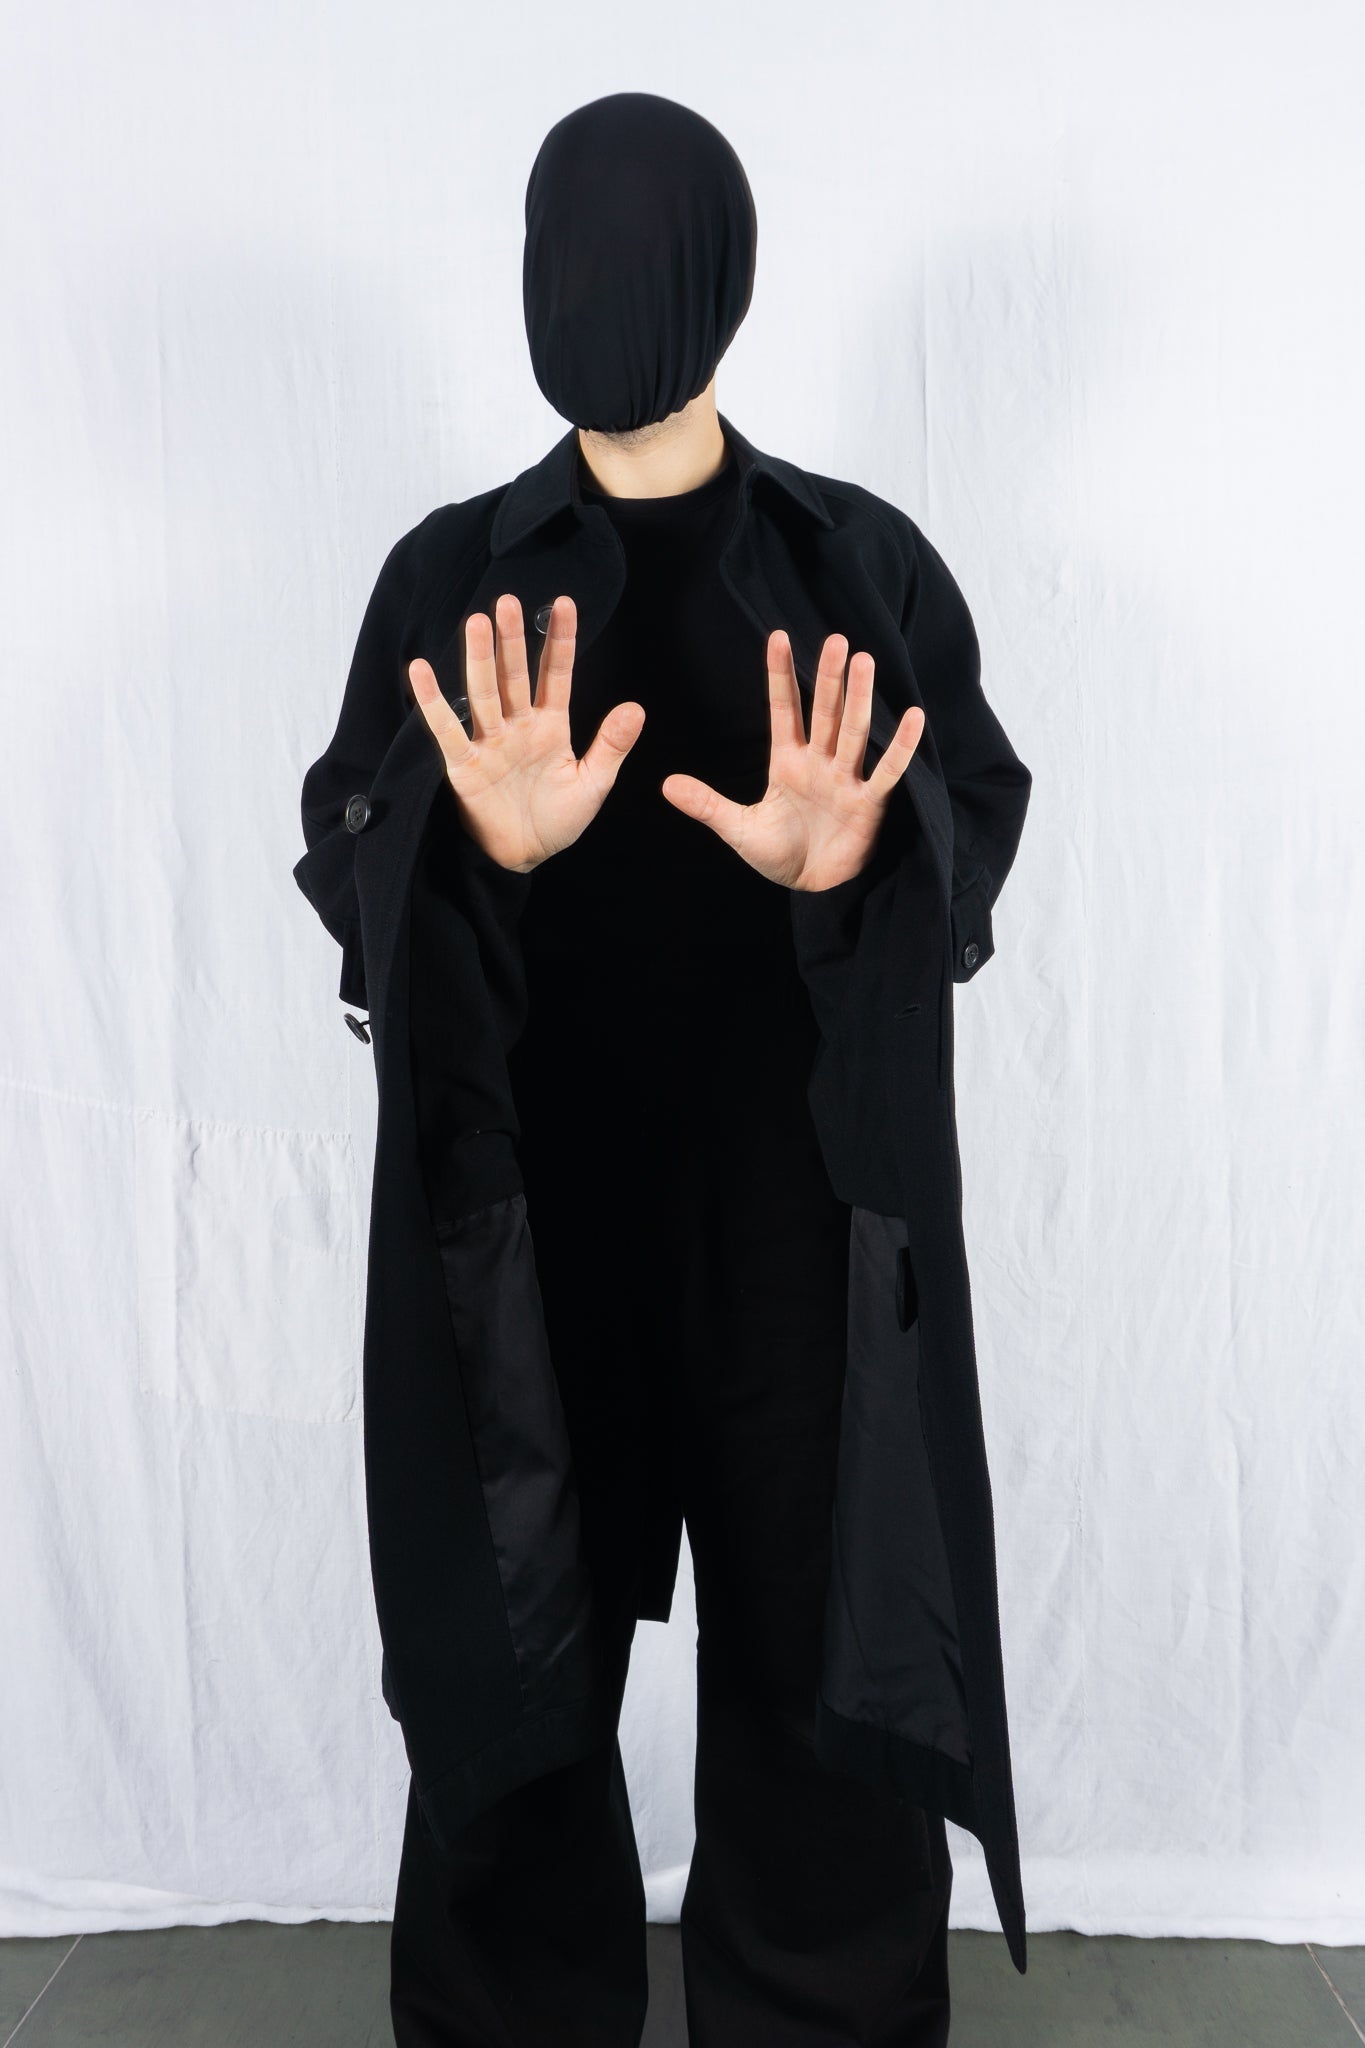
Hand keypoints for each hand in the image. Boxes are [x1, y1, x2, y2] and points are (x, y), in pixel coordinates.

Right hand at [409, 594, 644, 871]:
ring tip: (476, 622)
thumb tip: (637, 708)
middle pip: (515, 675)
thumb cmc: (558, 819)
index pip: (556, 675)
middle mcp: (518, 726)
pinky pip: (447, 730)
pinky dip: (433, 702)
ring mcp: (490, 743)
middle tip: (507, 600)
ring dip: (480, 659)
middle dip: (512, 639)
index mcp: (551, 726)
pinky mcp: (464, 766)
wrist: (524, 856)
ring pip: (484, 694)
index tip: (564, 603)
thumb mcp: (594, 783)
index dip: (561, 641)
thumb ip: (611, 745)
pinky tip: (420, 671)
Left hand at [661, 629, 924, 889]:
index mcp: (787, 762)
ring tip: (865, 661)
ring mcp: (846, 780)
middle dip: (829, 677)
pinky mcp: (869, 804)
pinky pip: (887, 771)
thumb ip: (706, 804)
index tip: (778, 636)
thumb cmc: (778, 855)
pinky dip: (900, 747)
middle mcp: (819, 763)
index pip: (784, 709)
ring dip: (860, 699)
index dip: (781, 675)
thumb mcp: (738, 829)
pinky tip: (913, 716)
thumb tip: (665, 785)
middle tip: (836, 639)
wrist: (810, 889)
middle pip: (825, 712)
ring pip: (853, 732)